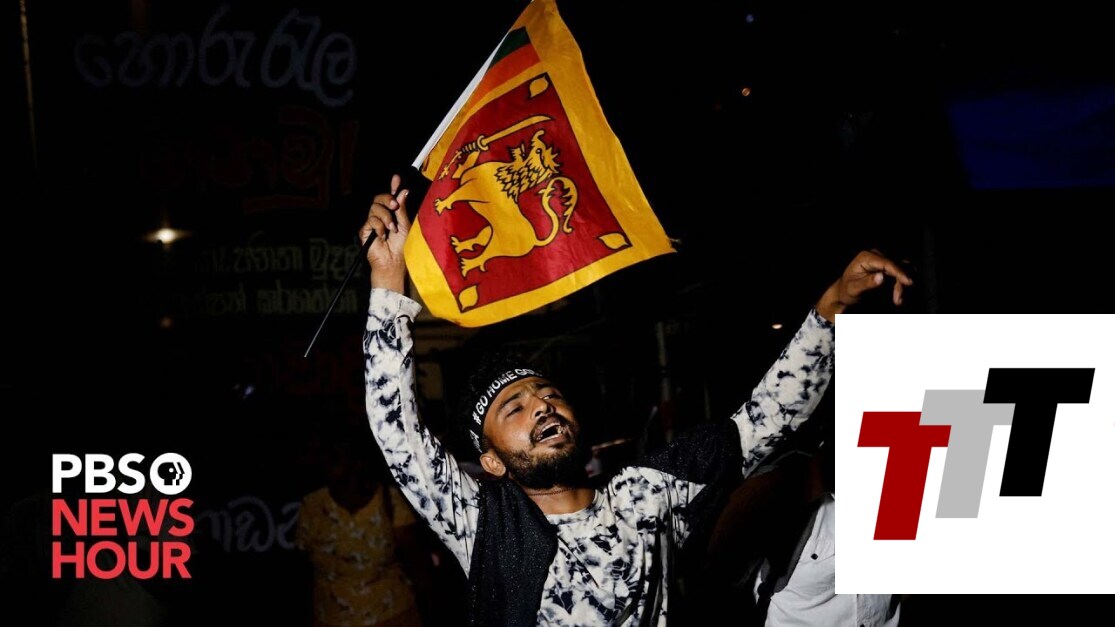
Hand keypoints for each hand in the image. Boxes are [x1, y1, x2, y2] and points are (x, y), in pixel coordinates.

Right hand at [359, 174, 411, 292]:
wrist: (394, 261)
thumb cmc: (402, 246)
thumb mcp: (405, 224)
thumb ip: (402, 208)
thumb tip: (403, 191)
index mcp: (392, 214)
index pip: (391, 197)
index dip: (393, 186)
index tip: (397, 177)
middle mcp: (381, 216)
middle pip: (378, 198)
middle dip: (387, 199)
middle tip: (394, 206)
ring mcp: (372, 223)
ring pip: (374, 208)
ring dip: (385, 217)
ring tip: (391, 229)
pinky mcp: (365, 231)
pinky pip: (370, 220)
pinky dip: (379, 227)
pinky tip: (383, 236)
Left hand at [815, 249, 913, 322]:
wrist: (845, 293)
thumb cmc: (847, 291)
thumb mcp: (853, 289)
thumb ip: (866, 283)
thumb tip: (882, 276)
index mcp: (866, 257)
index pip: (887, 262)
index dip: (899, 272)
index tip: (909, 283)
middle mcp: (876, 255)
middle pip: (898, 266)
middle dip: (901, 282)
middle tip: (898, 300)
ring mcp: (884, 260)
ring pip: (903, 269)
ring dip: (903, 285)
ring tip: (898, 301)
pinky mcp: (889, 267)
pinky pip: (902, 273)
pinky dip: (903, 285)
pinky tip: (899, 298)